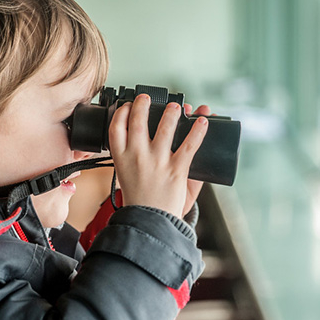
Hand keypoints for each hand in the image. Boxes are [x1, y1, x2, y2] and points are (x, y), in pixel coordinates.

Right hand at [108, 95, 207, 217]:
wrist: (150, 221)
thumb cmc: (138, 199)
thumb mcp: (124, 174)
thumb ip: (130, 154)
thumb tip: (142, 136)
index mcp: (121, 158)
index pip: (116, 127)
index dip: (121, 112)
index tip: (127, 106)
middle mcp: (137, 156)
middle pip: (139, 122)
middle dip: (144, 105)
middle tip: (148, 98)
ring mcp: (157, 162)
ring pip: (166, 128)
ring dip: (172, 113)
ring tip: (177, 107)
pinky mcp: (176, 170)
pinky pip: (190, 145)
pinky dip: (198, 131)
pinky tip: (203, 120)